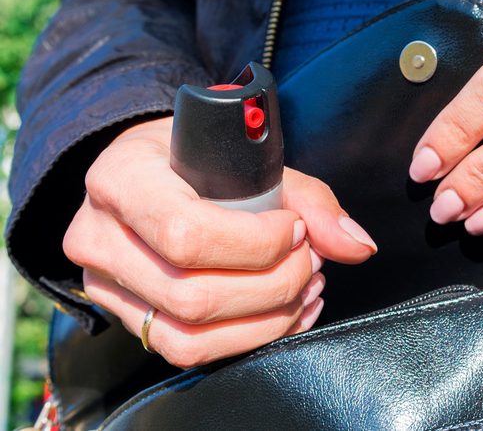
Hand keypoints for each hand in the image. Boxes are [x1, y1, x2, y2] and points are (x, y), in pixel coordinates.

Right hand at [63, 116, 376, 367]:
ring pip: (191, 334)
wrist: (145, 172)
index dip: (257, 244)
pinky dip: (248, 338)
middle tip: (311, 260)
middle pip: (194, 295)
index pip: (188, 234)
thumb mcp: (245, 157)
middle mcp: (100, 237)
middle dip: (274, 285)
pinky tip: (283, 313)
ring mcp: (106, 285)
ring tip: (304, 288)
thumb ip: (308, 199)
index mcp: (122, 180)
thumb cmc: (195, 157)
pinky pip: (186, 350)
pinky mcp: (125, 316)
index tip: (295, 230)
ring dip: (266, 319)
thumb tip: (357, 245)